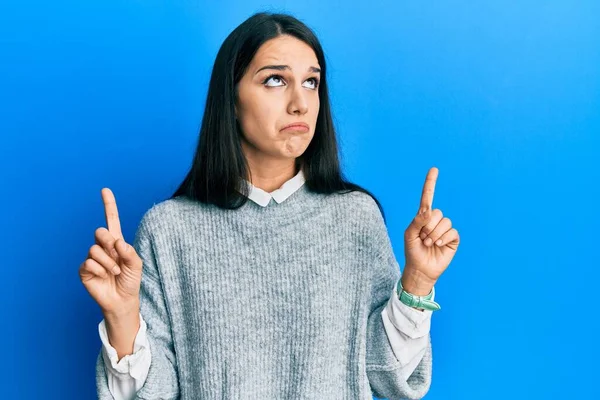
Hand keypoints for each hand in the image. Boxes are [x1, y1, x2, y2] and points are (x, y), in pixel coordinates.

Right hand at [79, 188, 142, 315]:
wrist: (123, 300)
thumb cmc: (130, 281)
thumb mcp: (137, 264)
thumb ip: (130, 252)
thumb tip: (117, 242)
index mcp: (116, 242)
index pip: (111, 220)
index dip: (108, 205)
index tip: (105, 190)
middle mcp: (103, 247)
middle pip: (100, 232)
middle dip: (109, 243)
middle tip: (117, 256)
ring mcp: (92, 258)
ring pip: (95, 249)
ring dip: (108, 263)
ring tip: (114, 272)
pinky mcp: (84, 270)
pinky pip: (89, 263)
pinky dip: (100, 270)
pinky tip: (104, 277)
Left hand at [403, 167, 459, 293]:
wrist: (421, 269)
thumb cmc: (413, 251)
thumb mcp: (410, 235)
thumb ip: (417, 221)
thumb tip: (428, 210)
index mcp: (422, 217)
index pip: (427, 197)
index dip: (430, 183)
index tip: (434, 169)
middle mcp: (435, 220)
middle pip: (436, 213)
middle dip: (427, 227)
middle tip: (423, 239)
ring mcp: (445, 229)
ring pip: (444, 222)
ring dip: (434, 235)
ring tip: (429, 244)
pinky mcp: (452, 238)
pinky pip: (452, 232)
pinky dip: (442, 239)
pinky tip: (437, 246)